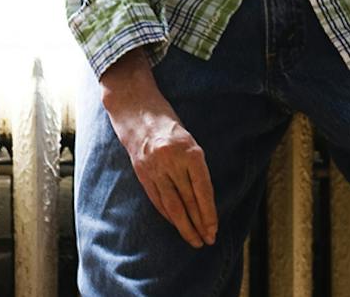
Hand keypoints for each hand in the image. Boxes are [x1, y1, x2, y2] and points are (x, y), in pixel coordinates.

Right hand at [100, 50, 216, 247]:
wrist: (135, 109)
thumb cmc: (167, 122)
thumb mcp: (188, 138)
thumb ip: (195, 165)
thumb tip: (205, 198)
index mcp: (190, 151)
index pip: (202, 190)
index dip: (209, 213)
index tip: (214, 230)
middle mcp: (172, 161)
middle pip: (188, 201)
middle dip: (198, 224)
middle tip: (207, 241)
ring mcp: (154, 168)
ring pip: (171, 205)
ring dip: (183, 225)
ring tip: (193, 240)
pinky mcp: (142, 172)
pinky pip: (156, 198)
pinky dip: (167, 214)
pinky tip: (175, 223)